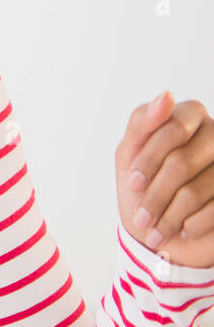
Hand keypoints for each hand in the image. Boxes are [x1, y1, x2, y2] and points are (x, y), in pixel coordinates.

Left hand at [116, 90, 213, 268]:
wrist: (162, 226)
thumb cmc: (143, 185)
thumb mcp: (131, 154)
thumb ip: (142, 123)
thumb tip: (166, 95)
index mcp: (190, 116)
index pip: (172, 129)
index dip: (148, 160)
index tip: (133, 184)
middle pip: (182, 163)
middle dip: (155, 194)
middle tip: (141, 217)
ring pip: (196, 190)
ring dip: (169, 216)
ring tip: (154, 231)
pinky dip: (191, 225)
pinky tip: (182, 229)